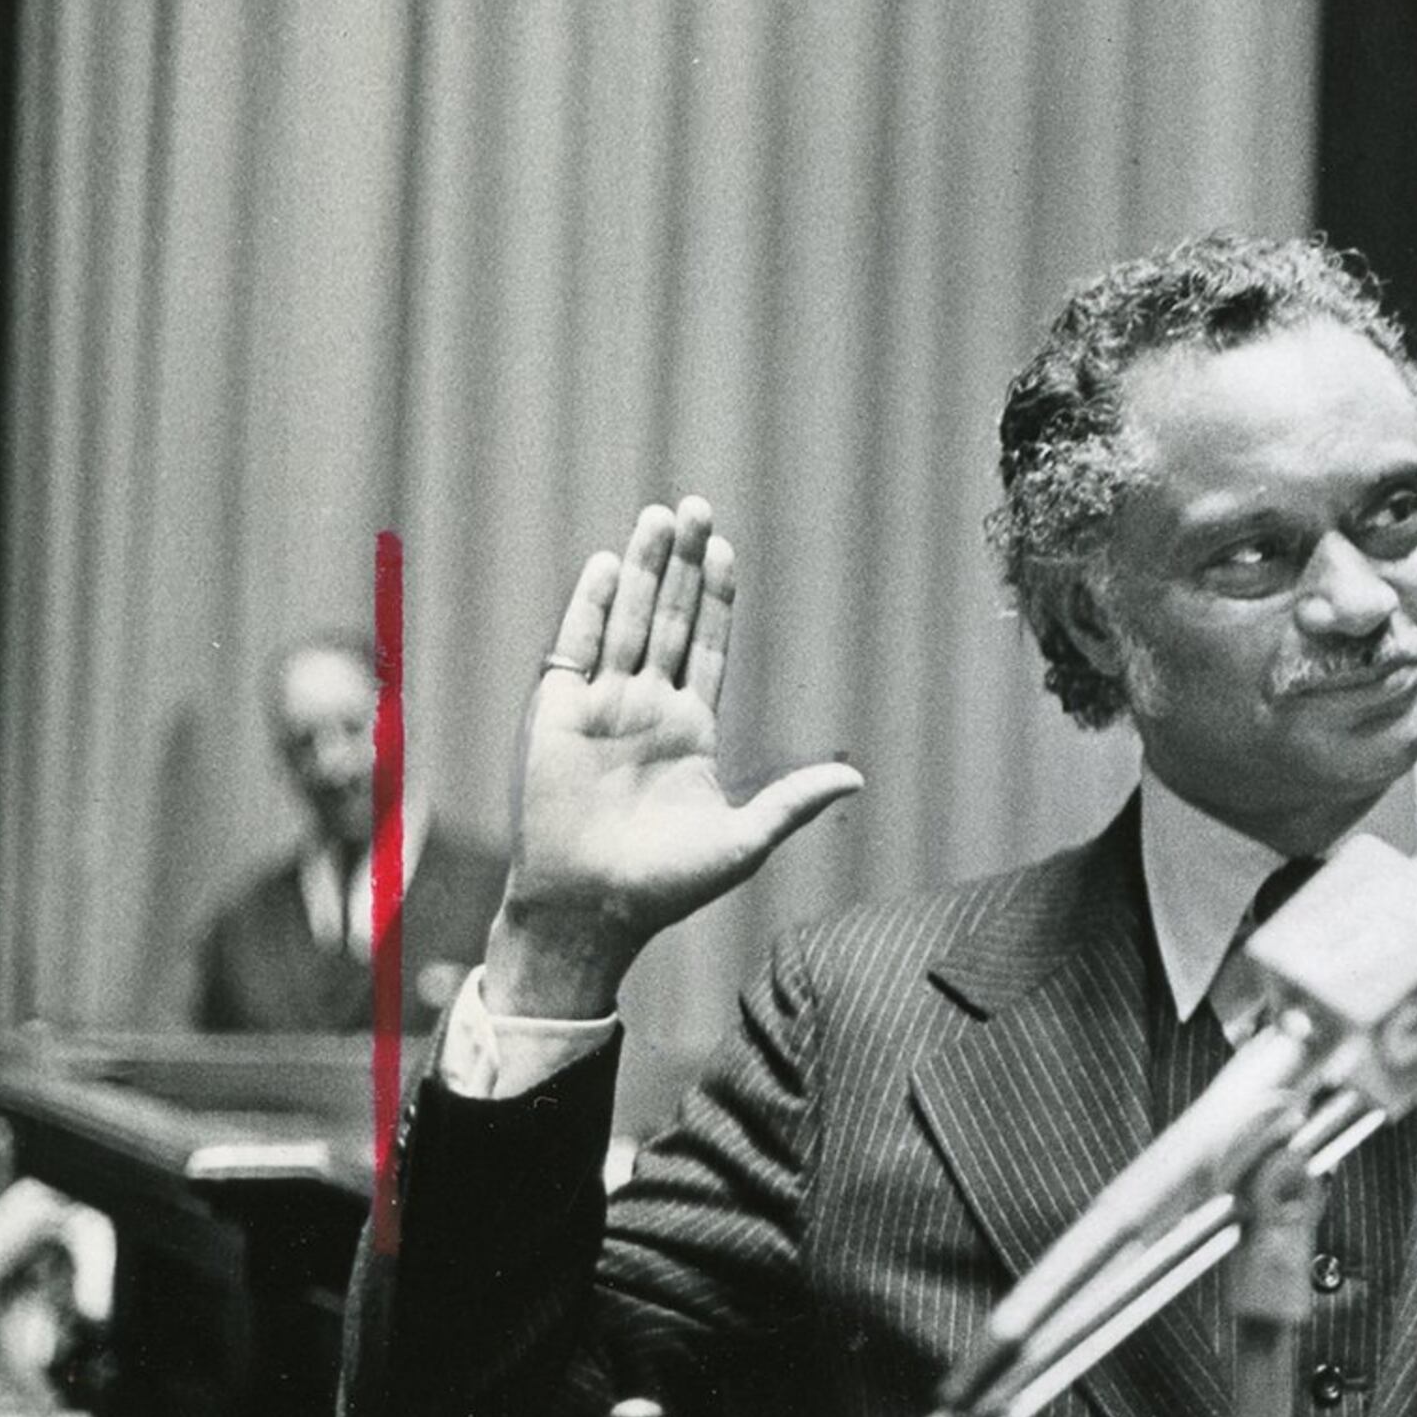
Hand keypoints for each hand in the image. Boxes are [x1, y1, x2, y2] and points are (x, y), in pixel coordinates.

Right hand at [489, 498, 864, 1018]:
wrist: (590, 910)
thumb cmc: (666, 886)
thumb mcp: (743, 841)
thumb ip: (793, 802)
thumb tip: (857, 777)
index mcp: (691, 730)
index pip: (709, 647)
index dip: (718, 599)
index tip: (726, 550)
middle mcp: (648, 709)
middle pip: (670, 620)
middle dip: (682, 565)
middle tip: (696, 506)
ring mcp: (603, 707)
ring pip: (628, 623)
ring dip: (643, 571)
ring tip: (659, 517)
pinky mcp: (558, 715)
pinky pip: (576, 649)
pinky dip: (592, 608)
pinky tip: (609, 567)